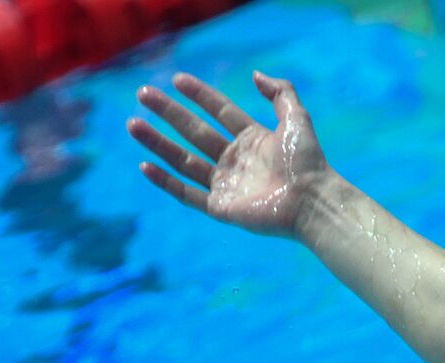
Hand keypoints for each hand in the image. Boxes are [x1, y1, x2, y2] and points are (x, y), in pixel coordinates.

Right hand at [127, 71, 330, 237]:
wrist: (311, 201)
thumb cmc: (307, 162)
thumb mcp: (297, 118)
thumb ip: (280, 92)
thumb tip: (256, 74)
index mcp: (252, 139)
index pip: (219, 112)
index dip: (199, 95)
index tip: (177, 79)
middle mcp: (236, 160)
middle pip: (194, 132)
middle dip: (168, 114)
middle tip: (143, 94)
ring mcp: (226, 184)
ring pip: (183, 160)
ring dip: (158, 143)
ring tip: (133, 124)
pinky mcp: (220, 207)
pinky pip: (186, 193)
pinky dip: (165, 182)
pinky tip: (145, 165)